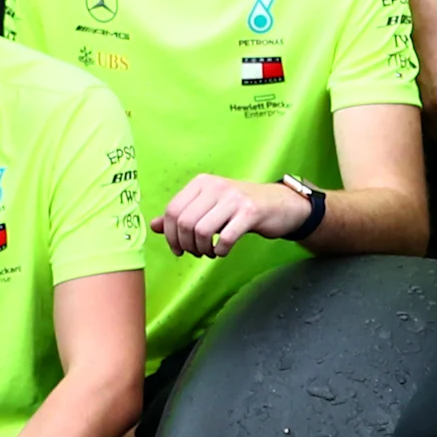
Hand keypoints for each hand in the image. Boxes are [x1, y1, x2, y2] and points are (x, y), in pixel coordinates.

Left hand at [152, 174, 310, 257]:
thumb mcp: (209, 206)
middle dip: (186, 245)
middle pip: (185, 222)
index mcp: (202, 182)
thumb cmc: (241, 207)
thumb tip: (154, 226)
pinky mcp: (250, 212)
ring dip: (202, 249)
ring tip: (208, 253)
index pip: (173, 210)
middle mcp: (216, 186)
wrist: (281, 204)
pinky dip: (219, 251)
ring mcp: (234, 198)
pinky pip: (225, 238)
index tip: (178, 249)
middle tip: (194, 253)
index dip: (170, 235)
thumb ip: (183, 215)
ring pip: (202, 231)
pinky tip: (222, 251)